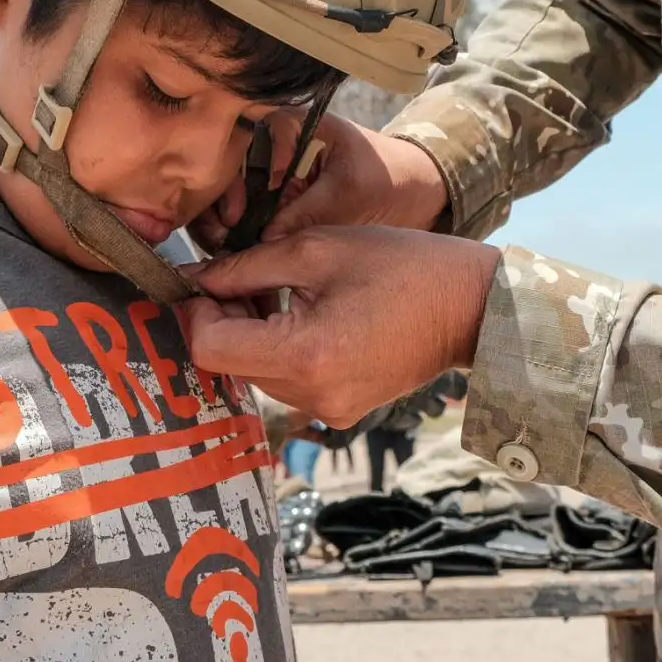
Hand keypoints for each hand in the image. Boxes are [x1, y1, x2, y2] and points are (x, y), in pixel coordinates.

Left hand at [178, 226, 499, 427]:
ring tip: (281, 293)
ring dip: (252, 334)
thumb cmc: (401, 266)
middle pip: (230, 363)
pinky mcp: (340, 411)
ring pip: (255, 374)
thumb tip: (192, 279)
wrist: (469, 307)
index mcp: (305, 355)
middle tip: (243, 276)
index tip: (205, 281)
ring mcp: (327, 410)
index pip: (210, 349)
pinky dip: (281, 350)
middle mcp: (311, 396)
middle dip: (224, 319)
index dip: (196, 313)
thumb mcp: (317, 249)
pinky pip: (286, 382)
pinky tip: (306, 316)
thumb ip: (245, 267)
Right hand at [190, 116, 449, 249]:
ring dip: (222, 221)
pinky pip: (247, 215)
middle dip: (220, 204)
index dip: (234, 178)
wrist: (416, 194)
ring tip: (224, 249)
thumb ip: (309, 211)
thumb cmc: (390, 178)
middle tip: (222, 237)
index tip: (238, 213)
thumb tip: (267, 238)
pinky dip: (238, 234)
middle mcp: (277, 146)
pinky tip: (234, 255)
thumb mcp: (351, 192)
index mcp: (295, 125)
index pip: (246, 142)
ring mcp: (274, 174)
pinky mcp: (277, 202)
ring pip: (231, 194)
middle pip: (229, 169)